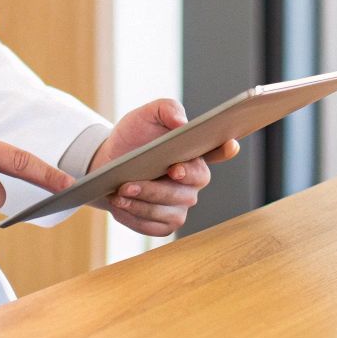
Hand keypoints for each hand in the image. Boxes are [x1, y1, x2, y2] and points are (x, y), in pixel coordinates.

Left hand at [89, 98, 241, 236]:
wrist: (108, 161)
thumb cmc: (132, 137)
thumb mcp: (145, 116)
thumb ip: (167, 110)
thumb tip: (181, 122)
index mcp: (195, 153)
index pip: (218, 151)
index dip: (225, 150)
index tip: (229, 145)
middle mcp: (193, 182)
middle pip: (187, 192)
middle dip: (158, 190)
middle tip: (130, 183)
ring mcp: (180, 205)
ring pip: (171, 213)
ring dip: (143, 205)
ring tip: (120, 193)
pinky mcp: (165, 224)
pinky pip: (156, 227)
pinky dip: (136, 218)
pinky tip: (120, 207)